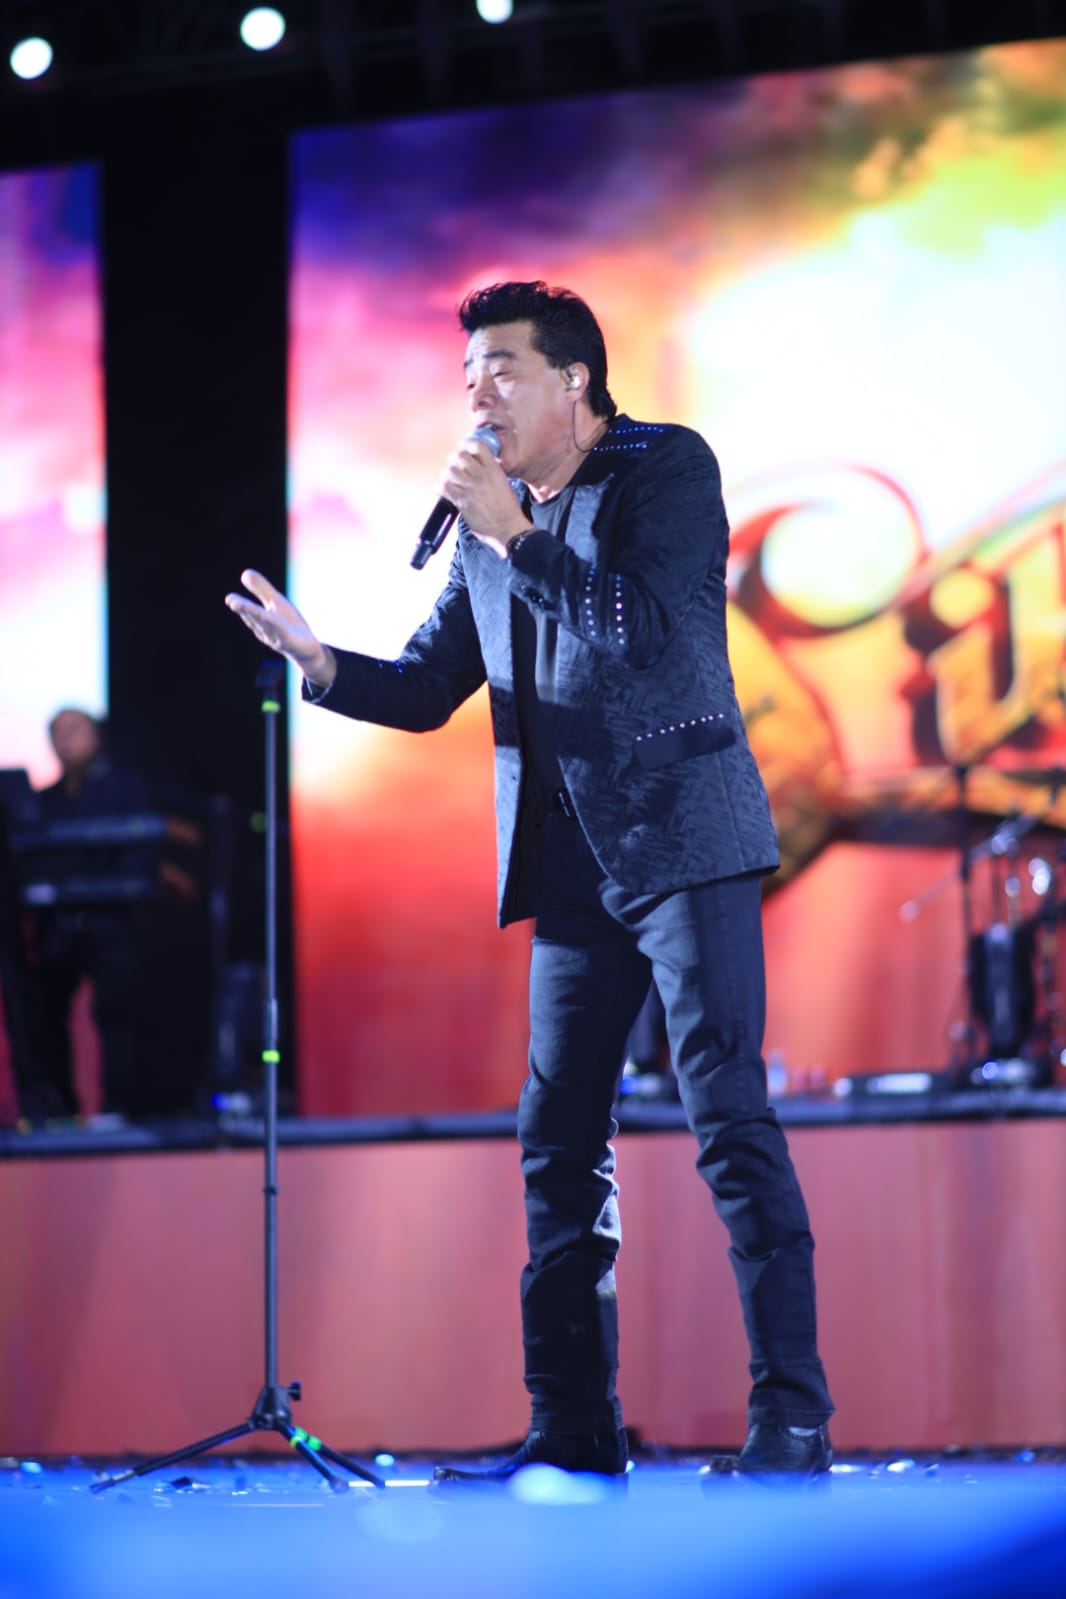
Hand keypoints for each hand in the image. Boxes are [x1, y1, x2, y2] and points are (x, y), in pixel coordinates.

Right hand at [224, 569, 335, 686]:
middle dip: (245, 610)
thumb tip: (244, 573)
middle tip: (232, 602)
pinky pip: (284, 635)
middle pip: (255, 618)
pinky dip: (278, 628)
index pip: (249, 612)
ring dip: (258, 617)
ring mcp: (278, 638)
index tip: (229, 599)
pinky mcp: (292, 643)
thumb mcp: (276, 602)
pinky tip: (273, 620)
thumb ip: (261, 589)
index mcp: (260, 620)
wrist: (307, 649)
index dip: (240, 605)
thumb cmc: (289, 625)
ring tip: (248, 609)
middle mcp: (266, 630)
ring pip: (267, 626)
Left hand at [439, 436, 530, 558]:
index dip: (467, 444)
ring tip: (448, 480)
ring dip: (447, 474)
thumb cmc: (508, 510)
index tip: (463, 447)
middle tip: (454, 466)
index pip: (478, 446)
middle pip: (460, 456)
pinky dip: (440, 487)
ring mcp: (472, 489)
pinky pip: (445, 487)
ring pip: (450, 470)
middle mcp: (483, 476)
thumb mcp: (504, 485)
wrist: (509, 529)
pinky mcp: (463, 502)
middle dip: (454, 459)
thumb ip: (491, 474)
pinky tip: (443, 490)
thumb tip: (479, 468)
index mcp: (495, 470)